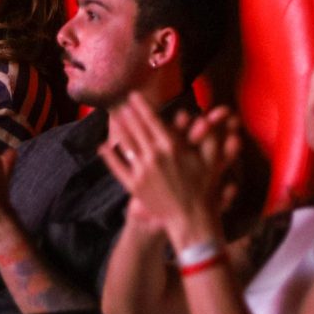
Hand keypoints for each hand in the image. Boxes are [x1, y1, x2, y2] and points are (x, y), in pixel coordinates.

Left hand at [99, 94, 239, 246]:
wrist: (191, 219)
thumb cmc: (204, 188)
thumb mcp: (211, 159)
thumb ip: (208, 136)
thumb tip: (204, 116)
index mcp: (171, 146)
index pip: (152, 119)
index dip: (141, 105)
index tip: (133, 95)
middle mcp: (154, 156)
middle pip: (136, 128)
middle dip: (128, 114)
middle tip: (121, 104)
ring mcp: (142, 171)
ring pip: (126, 144)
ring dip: (119, 129)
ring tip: (113, 118)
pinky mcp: (135, 186)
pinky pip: (118, 168)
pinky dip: (109, 156)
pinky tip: (102, 147)